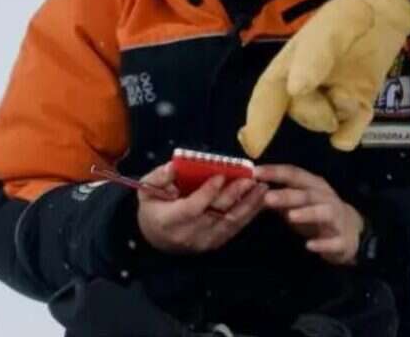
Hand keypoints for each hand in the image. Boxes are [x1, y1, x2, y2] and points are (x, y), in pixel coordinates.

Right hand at [136, 161, 267, 253]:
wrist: (155, 238)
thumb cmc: (153, 207)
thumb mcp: (147, 189)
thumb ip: (159, 177)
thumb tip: (175, 165)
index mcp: (169, 220)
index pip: (192, 208)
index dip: (207, 193)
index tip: (221, 175)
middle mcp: (188, 234)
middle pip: (215, 215)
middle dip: (234, 195)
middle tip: (250, 178)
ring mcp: (204, 241)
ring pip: (230, 222)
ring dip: (249, 205)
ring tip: (262, 187)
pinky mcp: (215, 243)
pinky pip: (235, 228)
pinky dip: (249, 214)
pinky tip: (260, 199)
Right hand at [238, 0, 409, 156]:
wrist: (386, 14)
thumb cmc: (350, 17)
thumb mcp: (330, 28)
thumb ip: (312, 57)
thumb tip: (295, 90)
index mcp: (290, 65)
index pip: (267, 96)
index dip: (257, 122)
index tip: (252, 147)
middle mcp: (307, 86)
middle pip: (300, 113)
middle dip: (314, 113)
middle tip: (336, 97)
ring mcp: (332, 98)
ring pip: (324, 125)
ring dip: (338, 117)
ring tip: (353, 94)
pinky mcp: (356, 108)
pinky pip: (347, 135)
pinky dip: (353, 131)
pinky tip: (363, 111)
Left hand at [257, 164, 364, 265]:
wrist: (351, 232)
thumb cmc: (319, 214)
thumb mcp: (301, 202)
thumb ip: (281, 196)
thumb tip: (256, 190)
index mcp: (314, 186)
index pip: (294, 174)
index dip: (276, 172)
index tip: (255, 172)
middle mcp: (326, 198)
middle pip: (307, 194)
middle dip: (287, 195)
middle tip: (267, 198)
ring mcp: (336, 218)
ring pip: (323, 212)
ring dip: (307, 213)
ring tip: (290, 217)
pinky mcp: (341, 240)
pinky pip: (333, 242)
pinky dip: (322, 243)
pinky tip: (309, 246)